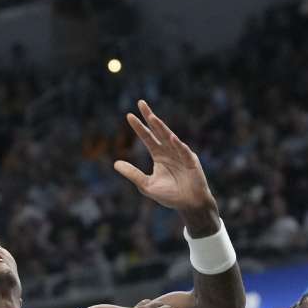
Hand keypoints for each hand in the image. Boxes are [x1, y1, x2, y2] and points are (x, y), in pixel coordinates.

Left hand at [114, 100, 217, 219]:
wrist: (189, 205)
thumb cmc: (170, 195)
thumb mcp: (147, 185)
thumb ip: (133, 174)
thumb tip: (115, 164)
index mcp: (159, 155)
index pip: (147, 137)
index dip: (139, 127)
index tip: (129, 116)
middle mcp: (169, 151)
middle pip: (158, 131)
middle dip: (150, 117)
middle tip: (140, 103)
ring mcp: (181, 154)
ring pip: (169, 137)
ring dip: (161, 128)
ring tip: (152, 118)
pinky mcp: (191, 162)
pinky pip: (184, 151)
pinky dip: (178, 145)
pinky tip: (171, 138)